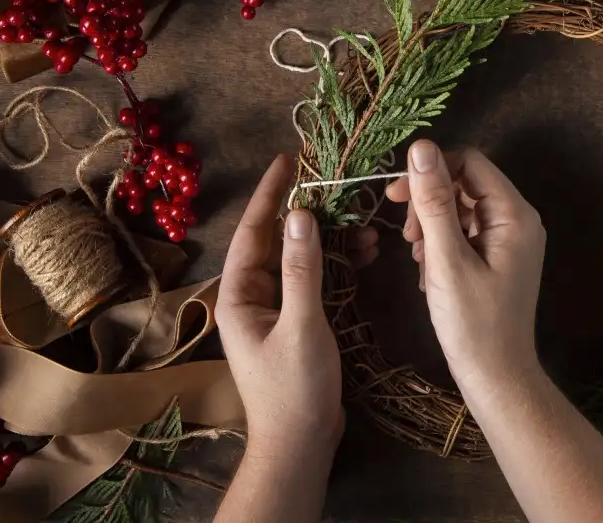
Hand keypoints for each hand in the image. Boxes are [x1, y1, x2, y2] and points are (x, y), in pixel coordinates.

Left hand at [216, 154, 377, 459]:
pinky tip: (363, 253)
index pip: (253, 232)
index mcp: (240, 295)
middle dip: (306, 211)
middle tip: (333, 182)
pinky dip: (336, 263)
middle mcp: (252, 297)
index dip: (270, 194)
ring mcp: (273, 309)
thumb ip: (302, 270)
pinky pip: (313, 278)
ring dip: (328, 239)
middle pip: (275, 240)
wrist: (300, 442)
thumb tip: (301, 216)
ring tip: (362, 223)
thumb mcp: (302, 325)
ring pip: (298, 258)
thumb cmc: (295, 388)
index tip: (286, 160)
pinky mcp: (296, 321)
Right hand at [385, 141, 545, 393]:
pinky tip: (428, 270)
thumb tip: (421, 148)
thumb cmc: (473, 324)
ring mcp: (510, 240)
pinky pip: (465, 232)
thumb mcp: (446, 260)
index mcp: (514, 215)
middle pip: (465, 184)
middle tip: (406, 236)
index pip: (470, 163)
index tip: (395, 197)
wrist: (497, 377)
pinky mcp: (499, 257)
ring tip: (418, 259)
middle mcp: (518, 220)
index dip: (430, 171)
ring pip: (462, 208)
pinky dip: (442, 244)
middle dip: (430, 202)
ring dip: (433, 225)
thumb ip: (433, 202)